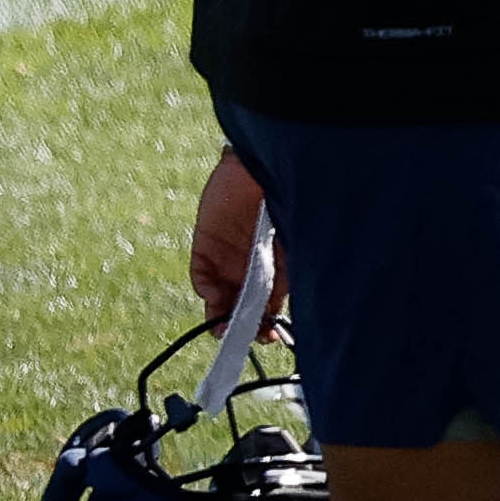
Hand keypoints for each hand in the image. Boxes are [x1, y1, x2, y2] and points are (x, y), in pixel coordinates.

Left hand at [187, 150, 280, 320]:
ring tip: (223, 328)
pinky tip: (214, 297)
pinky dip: (206, 291)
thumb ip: (292, 271)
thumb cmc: (289, 198)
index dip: (268, 322)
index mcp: (278, 267)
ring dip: (220, 315)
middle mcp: (252, 266)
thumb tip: (288, 306)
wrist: (260, 164)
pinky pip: (201, 277)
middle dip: (242, 324)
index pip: (270, 303)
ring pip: (220, 297)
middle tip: (243, 336)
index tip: (270, 336)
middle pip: (243, 304)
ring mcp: (227, 258)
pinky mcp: (205, 248)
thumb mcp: (298, 240)